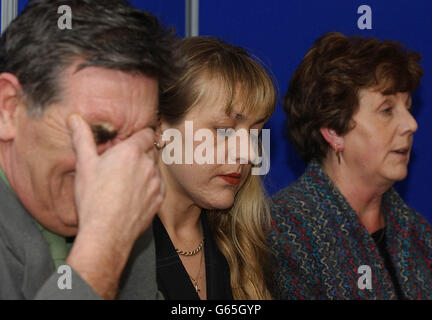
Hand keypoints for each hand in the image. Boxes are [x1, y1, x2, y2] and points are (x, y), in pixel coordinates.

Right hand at [65, 114, 163, 298]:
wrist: (106, 233)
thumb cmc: (93, 199)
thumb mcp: (84, 165)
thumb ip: (82, 139)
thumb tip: (75, 119)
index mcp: (131, 152)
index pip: (146, 133)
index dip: (140, 136)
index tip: (131, 142)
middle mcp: (148, 164)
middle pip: (150, 151)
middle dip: (140, 154)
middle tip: (124, 164)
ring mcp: (156, 182)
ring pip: (154, 169)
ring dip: (145, 170)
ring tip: (127, 182)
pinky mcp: (159, 199)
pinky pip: (158, 186)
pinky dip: (150, 186)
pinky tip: (134, 194)